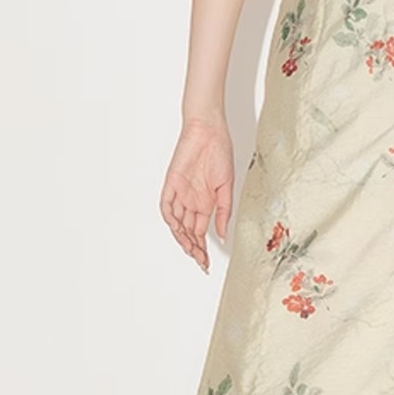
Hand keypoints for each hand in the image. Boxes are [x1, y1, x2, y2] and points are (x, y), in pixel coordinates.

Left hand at [160, 119, 234, 270]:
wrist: (209, 131)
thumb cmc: (220, 153)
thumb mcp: (227, 187)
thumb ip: (224, 212)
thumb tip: (222, 235)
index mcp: (205, 202)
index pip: (200, 232)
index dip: (203, 248)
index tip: (207, 262)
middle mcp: (191, 201)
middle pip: (188, 231)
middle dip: (194, 248)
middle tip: (200, 261)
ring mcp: (180, 193)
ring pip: (177, 222)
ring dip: (182, 237)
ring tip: (191, 249)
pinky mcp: (171, 183)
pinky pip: (167, 205)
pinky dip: (171, 218)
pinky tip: (178, 228)